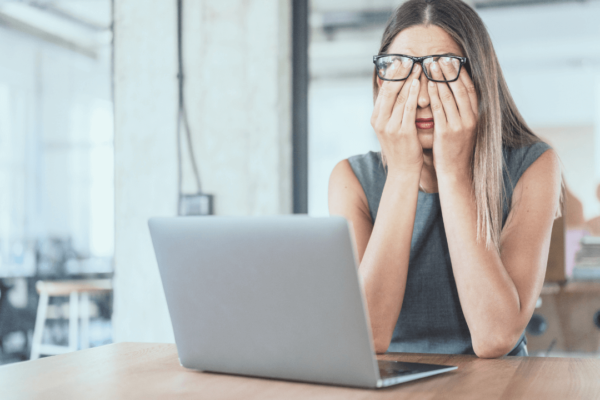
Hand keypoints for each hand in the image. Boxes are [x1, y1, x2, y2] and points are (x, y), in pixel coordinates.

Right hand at [370, 64, 423, 175]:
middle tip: (409, 58)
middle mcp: (380, 121)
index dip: (392, 74)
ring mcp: (390, 127)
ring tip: (418, 66)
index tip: (400, 61)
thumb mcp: (390, 127)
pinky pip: (409, 108)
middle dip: (400, 73)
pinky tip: (419, 83)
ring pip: (400, 97)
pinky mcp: (403, 132)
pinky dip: (414, 94)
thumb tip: (395, 90)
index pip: (383, 91)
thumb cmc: (401, 147)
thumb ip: (391, 110)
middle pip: (390, 91)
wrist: (403, 169)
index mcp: (375, 118)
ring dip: (410, 80)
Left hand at [427, 58, 477, 177]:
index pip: (470, 89)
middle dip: (449, 71)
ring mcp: (459, 125)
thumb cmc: (455, 149)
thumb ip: (460, 112)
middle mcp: (470, 119)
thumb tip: (455, 94)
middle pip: (460, 89)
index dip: (461, 73)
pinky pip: (439, 109)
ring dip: (439, 78)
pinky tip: (428, 84)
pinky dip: (434, 95)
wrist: (455, 172)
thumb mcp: (463, 129)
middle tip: (439, 57)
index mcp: (475, 116)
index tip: (452, 60)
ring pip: (449, 96)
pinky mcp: (446, 132)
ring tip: (430, 65)